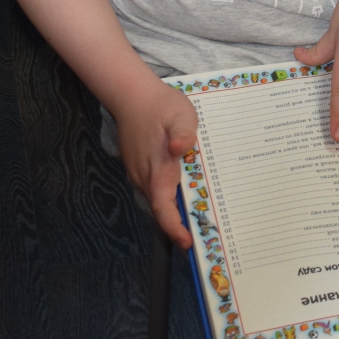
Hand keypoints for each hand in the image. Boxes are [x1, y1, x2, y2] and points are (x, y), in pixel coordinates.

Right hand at [113, 82, 201, 247]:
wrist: (132, 96)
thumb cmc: (160, 106)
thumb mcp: (180, 114)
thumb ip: (183, 133)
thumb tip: (181, 148)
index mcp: (157, 170)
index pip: (163, 208)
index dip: (174, 228)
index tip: (187, 243)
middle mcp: (145, 178)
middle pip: (162, 210)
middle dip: (180, 226)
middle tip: (206, 235)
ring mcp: (140, 174)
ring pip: (158, 201)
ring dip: (175, 212)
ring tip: (201, 220)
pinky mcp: (140, 169)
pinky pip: (156, 190)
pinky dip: (170, 198)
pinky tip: (187, 194)